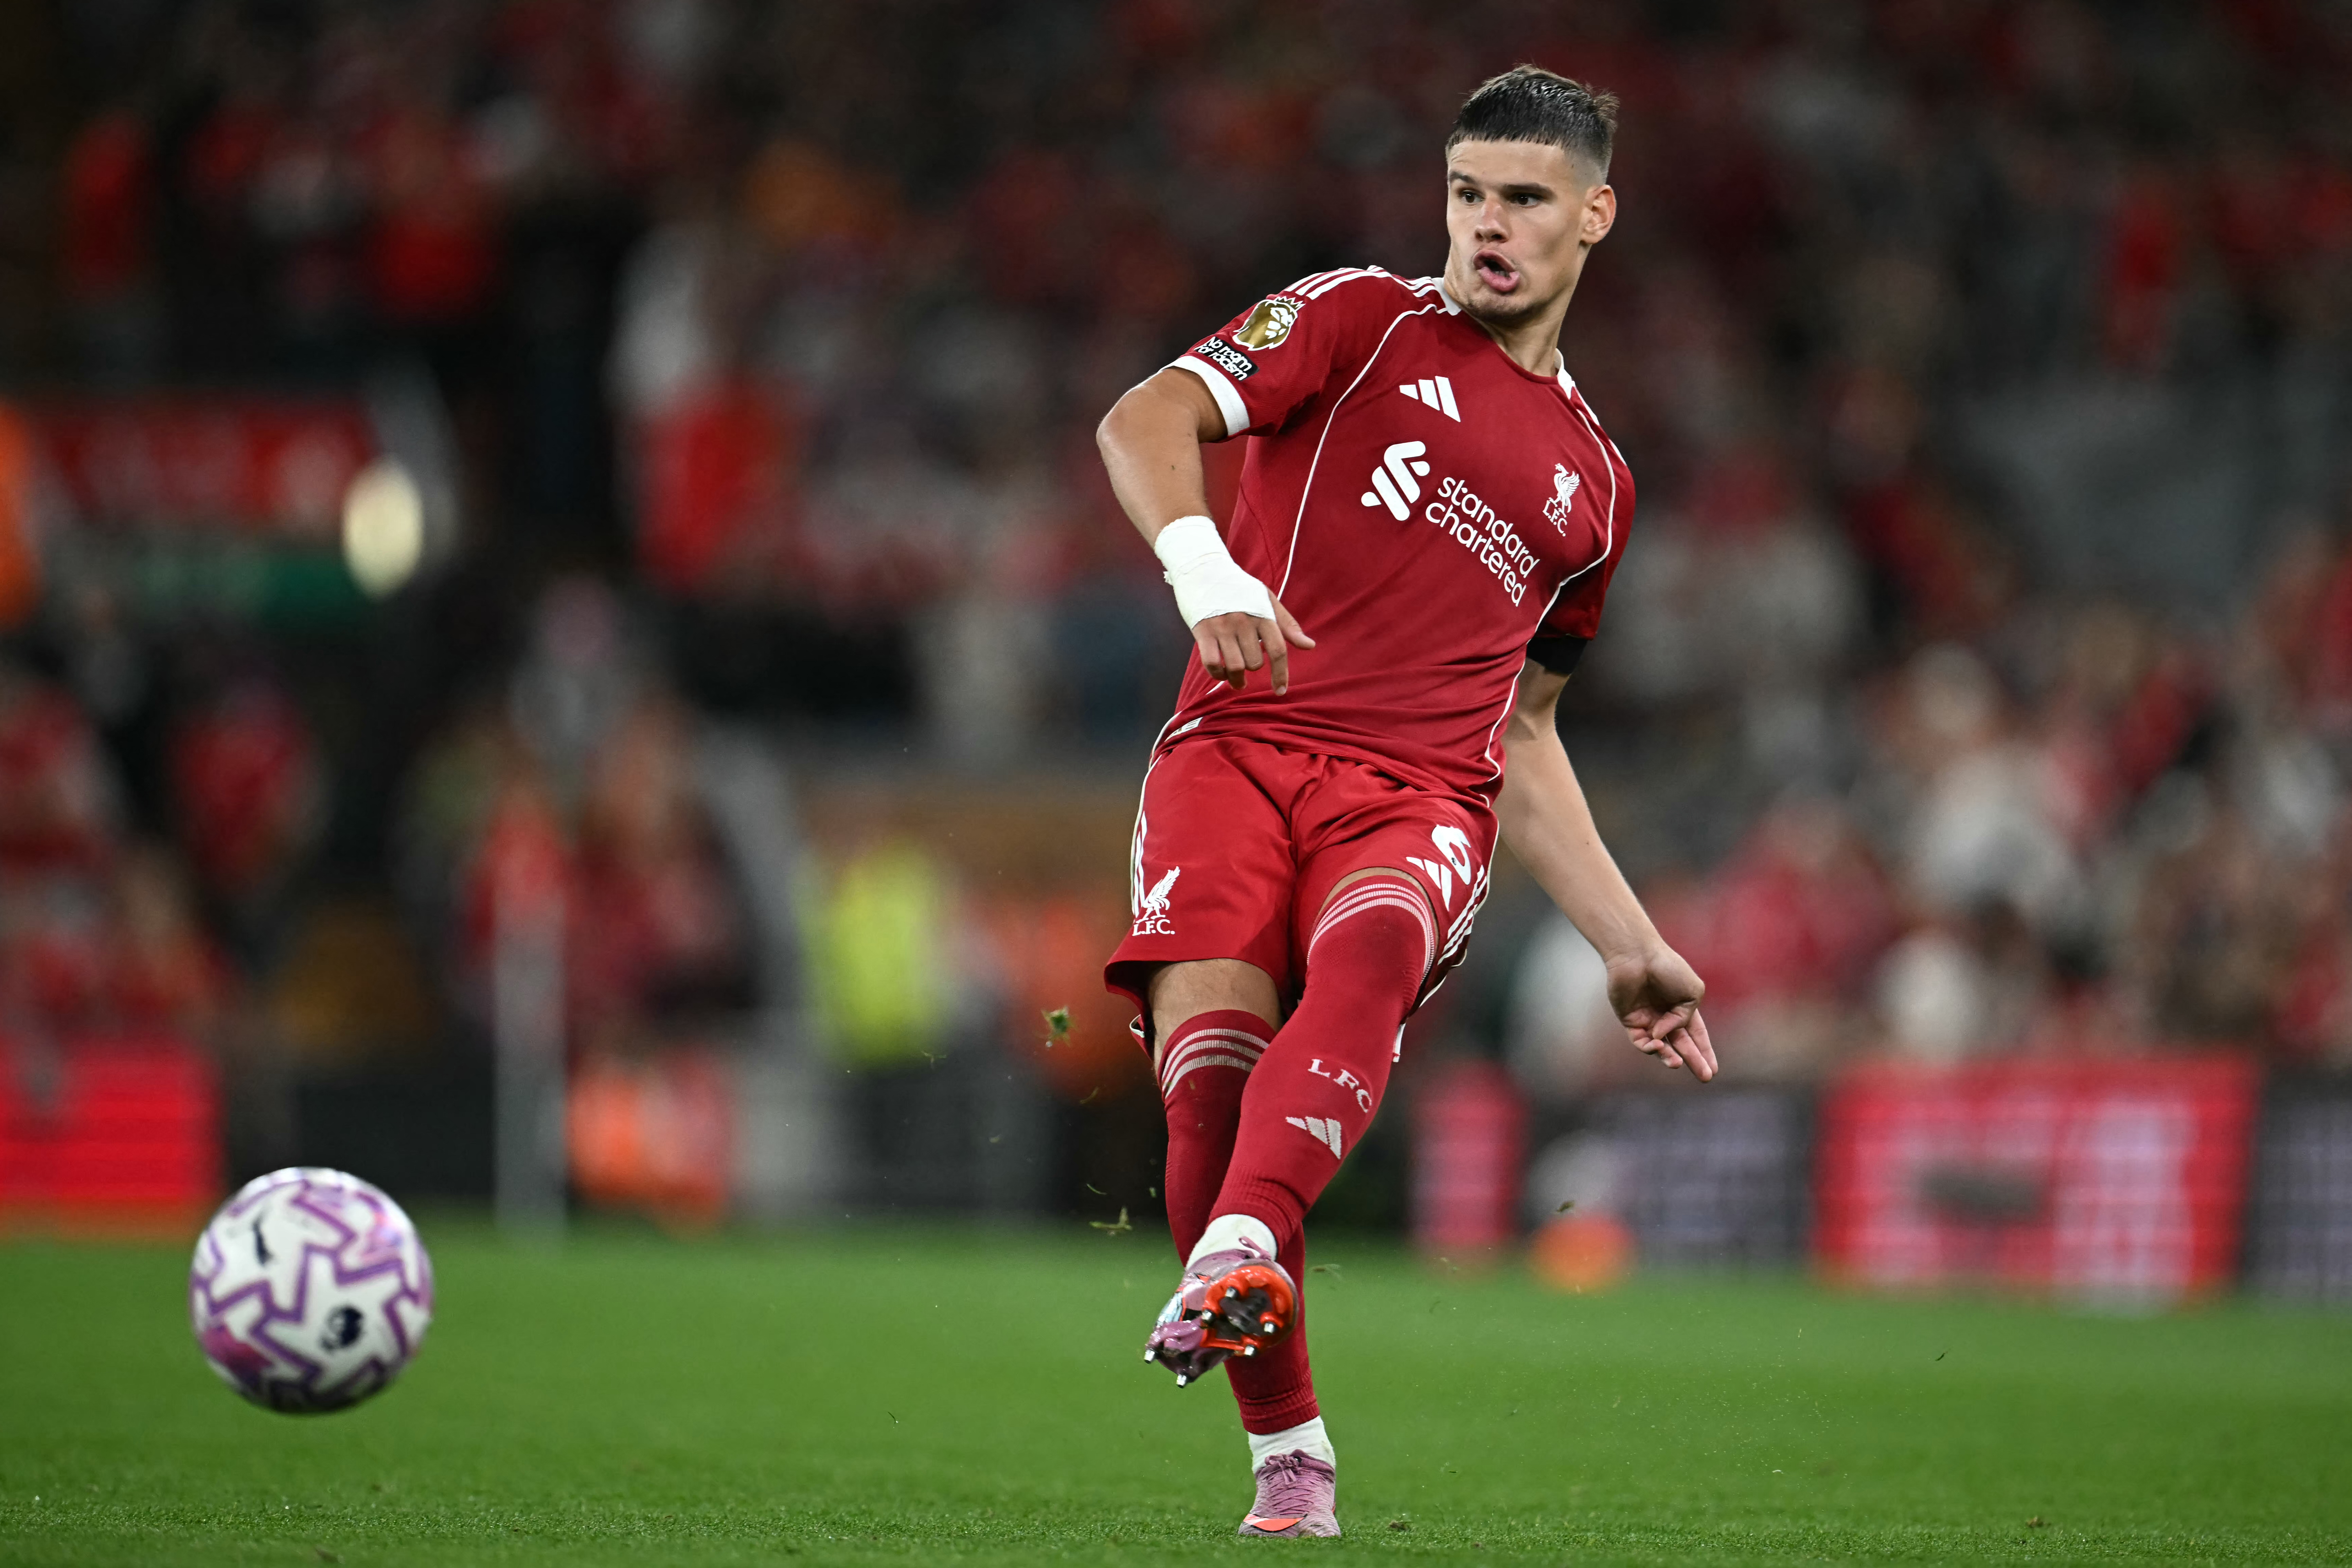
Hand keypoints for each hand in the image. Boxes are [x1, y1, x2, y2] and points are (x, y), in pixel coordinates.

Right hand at [1194, 597, 1313, 693]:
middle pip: (1254, 663)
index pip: (1277, 650)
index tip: (1280, 691)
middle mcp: (1244, 621)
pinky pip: (1212, 663)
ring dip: (1236, 679)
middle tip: (1248, 665)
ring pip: (1234, 667)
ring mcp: (1222, 627)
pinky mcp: (1202, 631)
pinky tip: (1221, 672)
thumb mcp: (1267, 600)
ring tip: (1236, 679)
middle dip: (1253, 670)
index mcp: (1263, 614)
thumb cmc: (1239, 588)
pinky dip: (1217, 674)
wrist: (1204, 569)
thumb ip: (1288, 625)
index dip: (1281, 674)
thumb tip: (1310, 646)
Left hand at [1604, 943, 1715, 1081]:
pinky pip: (1640, 1041)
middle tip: (1705, 1077)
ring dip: (1669, 1057)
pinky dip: (1649, 1046)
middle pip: (1682, 1045)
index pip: (1697, 1035)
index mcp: (1684, 1007)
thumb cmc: (1668, 967)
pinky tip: (1657, 1044)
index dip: (1705, 1051)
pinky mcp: (1630, 1021)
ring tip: (1677, 1063)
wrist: (1638, 955)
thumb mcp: (1693, 991)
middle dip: (1694, 1061)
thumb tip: (1664, 1036)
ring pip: (1661, 1047)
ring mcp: (1648, 1020)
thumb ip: (1685, 1017)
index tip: (1713, 1070)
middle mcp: (1666, 1016)